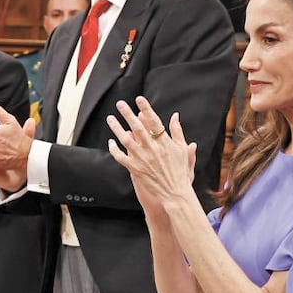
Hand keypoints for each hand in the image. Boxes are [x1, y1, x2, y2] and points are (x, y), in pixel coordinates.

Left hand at [106, 96, 196, 214]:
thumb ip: (178, 131)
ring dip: (117, 129)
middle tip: (120, 103)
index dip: (146, 109)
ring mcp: (143, 159)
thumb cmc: (180, 171)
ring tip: (110, 118)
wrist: (175, 193)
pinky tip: (111, 141)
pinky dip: (115, 149)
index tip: (138, 99)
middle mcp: (153, 149)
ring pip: (126, 141)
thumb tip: (175, 115)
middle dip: (128, 114)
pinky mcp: (136, 170)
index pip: (154, 121)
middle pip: (138, 128)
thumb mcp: (182, 149)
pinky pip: (121, 157)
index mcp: (165, 143)